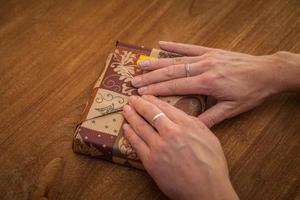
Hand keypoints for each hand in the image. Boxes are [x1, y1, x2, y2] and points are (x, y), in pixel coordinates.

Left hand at [122, 95, 238, 199]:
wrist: (207, 190)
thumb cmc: (212, 166)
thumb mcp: (209, 137)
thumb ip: (195, 124)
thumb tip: (182, 116)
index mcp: (187, 125)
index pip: (165, 108)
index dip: (153, 100)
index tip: (146, 96)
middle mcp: (171, 132)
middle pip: (150, 113)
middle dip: (139, 104)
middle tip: (132, 99)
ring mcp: (159, 147)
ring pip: (141, 127)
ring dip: (131, 116)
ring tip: (126, 109)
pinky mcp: (151, 161)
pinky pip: (136, 144)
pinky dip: (130, 134)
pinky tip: (126, 128)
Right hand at [131, 41, 299, 126]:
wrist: (267, 72)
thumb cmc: (251, 92)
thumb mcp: (232, 109)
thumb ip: (211, 118)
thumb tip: (191, 126)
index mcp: (208, 83)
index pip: (176, 86)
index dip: (157, 90)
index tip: (141, 92)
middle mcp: (204, 67)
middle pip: (172, 72)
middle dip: (151, 77)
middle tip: (133, 80)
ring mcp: (206, 57)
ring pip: (177, 60)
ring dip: (157, 63)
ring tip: (140, 64)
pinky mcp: (211, 51)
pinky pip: (190, 47)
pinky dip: (175, 46)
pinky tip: (161, 44)